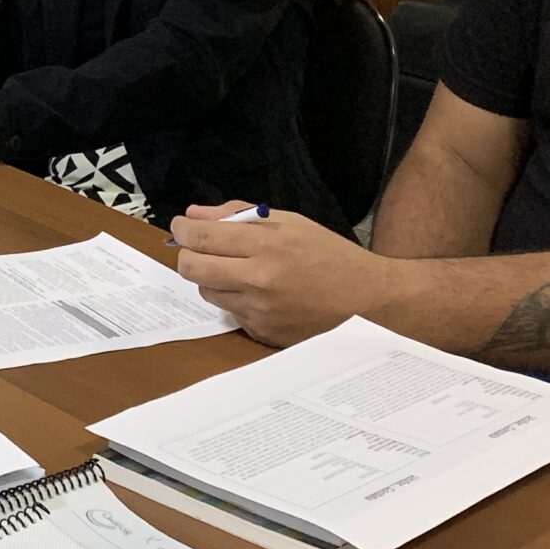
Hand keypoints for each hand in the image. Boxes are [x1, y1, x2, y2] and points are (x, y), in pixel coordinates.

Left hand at [168, 200, 393, 345]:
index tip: (181, 227)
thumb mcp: (290, 223)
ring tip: (239, 271)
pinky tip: (260, 294)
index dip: (182, 230)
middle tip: (200, 249)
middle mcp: (258, 280)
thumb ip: (239, 216)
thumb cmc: (330, 255)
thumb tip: (195, 215)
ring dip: (212, 279)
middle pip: (192, 269)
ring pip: (207, 293)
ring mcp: (259, 311)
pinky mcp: (263, 333)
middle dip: (189, 256)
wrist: (368, 300)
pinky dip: (236, 301)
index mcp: (266, 245)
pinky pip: (230, 313)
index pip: (201, 237)